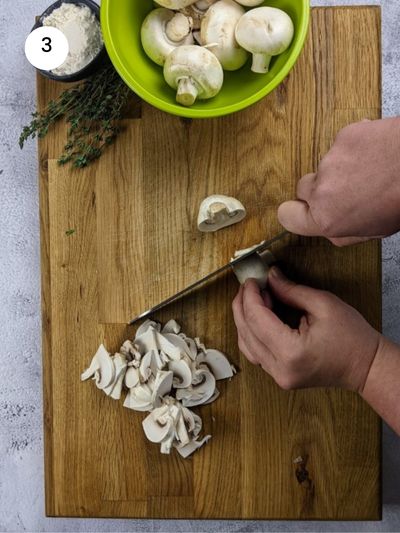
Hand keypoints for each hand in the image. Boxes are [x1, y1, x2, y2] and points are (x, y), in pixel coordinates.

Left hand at [232, 267, 382, 390]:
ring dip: (245, 319)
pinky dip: (252, 333)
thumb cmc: (353, 338)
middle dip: (243, 305)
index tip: (252, 280)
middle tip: (249, 286)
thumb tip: (270, 277)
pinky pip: (255, 353)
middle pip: (246, 331)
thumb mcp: (323, 304)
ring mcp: (278, 376)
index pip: (256, 319)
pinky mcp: (280, 376)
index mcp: (291, 352)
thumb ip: (291, 290)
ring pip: (246, 344)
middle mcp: (280, 368)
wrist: (366, 366)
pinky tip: (260, 317)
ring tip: (256, 299)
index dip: (250, 296)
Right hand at [278, 118, 399, 245]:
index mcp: (327, 219)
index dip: (293, 213)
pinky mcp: (344, 137)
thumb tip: (330, 228)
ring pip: (326, 166)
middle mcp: (322, 190)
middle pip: (303, 188)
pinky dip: (355, 149)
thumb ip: (343, 232)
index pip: (286, 216)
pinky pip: (342, 145)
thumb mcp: (374, 231)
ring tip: (372, 171)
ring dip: (342, 169)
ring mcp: (331, 160)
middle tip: (345, 190)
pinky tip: (376, 155)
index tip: (301, 210)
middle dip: (319, 189)